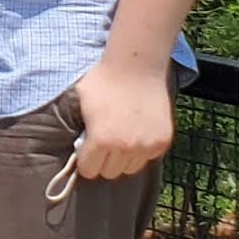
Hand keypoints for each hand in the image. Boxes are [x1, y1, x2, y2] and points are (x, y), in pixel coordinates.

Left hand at [68, 50, 177, 182]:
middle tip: (105, 141)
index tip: (88, 148)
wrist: (137, 66)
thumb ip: (78, 131)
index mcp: (101, 139)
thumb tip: (75, 151)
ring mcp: (146, 145)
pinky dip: (141, 150)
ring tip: (121, 137)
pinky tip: (137, 131)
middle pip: (109, 172)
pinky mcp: (162, 142)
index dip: (86, 159)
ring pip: (129, 169)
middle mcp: (125, 147)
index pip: (89, 171)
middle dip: (103, 160)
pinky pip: (147, 158)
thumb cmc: (104, 81)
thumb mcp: (80, 105)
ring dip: (123, 158)